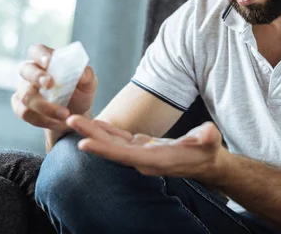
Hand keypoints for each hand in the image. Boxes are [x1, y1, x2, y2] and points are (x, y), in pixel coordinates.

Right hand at [11, 44, 97, 130]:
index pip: (38, 51)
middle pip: (25, 70)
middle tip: (50, 84)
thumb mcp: (88, 83)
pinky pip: (25, 112)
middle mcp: (31, 72)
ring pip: (26, 96)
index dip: (41, 55)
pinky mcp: (20, 107)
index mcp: (47, 60)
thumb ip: (86, 75)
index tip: (49, 62)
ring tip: (65, 115)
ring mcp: (24, 89)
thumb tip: (81, 72)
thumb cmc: (80, 92)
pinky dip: (42, 119)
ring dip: (45, 106)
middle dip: (37, 77)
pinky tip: (58, 122)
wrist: (75, 116)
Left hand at [66, 116, 228, 182]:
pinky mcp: (141, 148)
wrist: (205, 160)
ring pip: (112, 143)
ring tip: (74, 119)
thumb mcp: (210, 141)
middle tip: (70, 121)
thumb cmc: (208, 149)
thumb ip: (207, 137)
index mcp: (156, 160)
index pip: (125, 156)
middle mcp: (143, 160)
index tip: (83, 144)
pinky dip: (106, 132)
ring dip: (93, 132)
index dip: (104, 150)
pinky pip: (119, 140)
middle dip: (90, 136)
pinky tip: (94, 123)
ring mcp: (140, 155)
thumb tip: (208, 134)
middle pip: (112, 148)